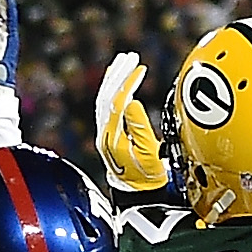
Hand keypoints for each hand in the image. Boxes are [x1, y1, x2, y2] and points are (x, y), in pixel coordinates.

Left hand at [94, 51, 166, 192]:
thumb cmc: (146, 176)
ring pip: (104, 100)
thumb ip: (140, 127)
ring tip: (123, 61)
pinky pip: (106, 106)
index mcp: (112, 137)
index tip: (140, 67)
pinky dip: (112, 90)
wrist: (137, 194)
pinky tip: (118, 80)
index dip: (127, 82)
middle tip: (131, 57)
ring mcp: (104, 133)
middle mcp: (103, 134)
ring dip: (113, 79)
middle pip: (106, 97)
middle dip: (118, 75)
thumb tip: (131, 100)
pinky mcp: (109, 133)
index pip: (116, 102)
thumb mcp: (147, 153)